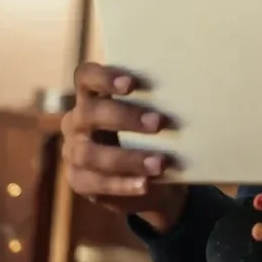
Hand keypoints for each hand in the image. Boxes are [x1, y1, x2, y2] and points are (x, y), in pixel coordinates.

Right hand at [60, 63, 185, 230]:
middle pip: (90, 113)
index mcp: (92, 96)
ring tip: (160, 163)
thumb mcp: (151, 116)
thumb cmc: (151, 135)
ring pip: (90, 153)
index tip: (132, 83)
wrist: (149, 178)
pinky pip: (95, 183)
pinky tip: (145, 184)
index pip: (86, 77)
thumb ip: (156, 103)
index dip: (104, 77)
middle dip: (124, 117)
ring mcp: (74, 152)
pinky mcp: (79, 181)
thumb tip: (188, 94)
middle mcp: (77, 121)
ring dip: (127, 158)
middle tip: (159, 122)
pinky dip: (122, 184)